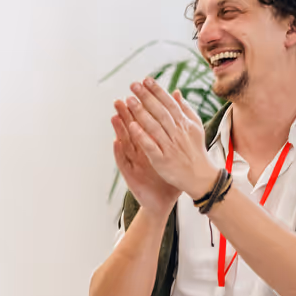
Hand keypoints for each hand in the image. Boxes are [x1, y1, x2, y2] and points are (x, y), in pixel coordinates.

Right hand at [111, 102, 178, 216]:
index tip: (138, 95)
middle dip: (126, 115)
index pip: (144, 122)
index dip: (141, 108)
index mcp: (150, 144)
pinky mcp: (130, 175)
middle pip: (131, 130)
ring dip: (119, 130)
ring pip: (125, 143)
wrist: (163, 200)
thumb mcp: (173, 153)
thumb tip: (180, 118)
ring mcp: (133, 163)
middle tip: (120, 100)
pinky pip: (124, 162)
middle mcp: (138, 151)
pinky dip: (119, 153)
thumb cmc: (167, 176)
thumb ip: (175, 134)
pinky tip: (116, 142)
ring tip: (114, 116)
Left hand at [120, 78, 214, 199]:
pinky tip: (131, 126)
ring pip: (154, 127)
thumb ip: (185, 109)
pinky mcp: (162, 160)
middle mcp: (177, 133)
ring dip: (141, 113)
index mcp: (185, 124)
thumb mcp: (195, 127)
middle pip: (160, 112)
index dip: (157, 91)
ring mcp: (170, 147)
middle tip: (133, 85)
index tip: (145, 80)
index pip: (169, 103)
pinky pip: (151, 146)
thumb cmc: (196, 150)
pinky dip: (142, 136)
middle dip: (146, 97)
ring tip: (128, 100)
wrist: (201, 177)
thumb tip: (175, 91)